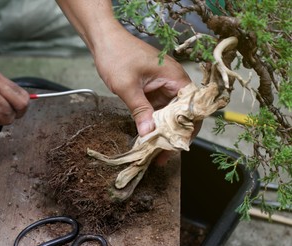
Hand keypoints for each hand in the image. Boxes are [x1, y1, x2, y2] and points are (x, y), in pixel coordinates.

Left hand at [93, 28, 196, 164]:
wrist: (103, 40)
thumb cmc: (116, 55)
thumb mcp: (127, 86)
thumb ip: (139, 110)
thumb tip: (148, 133)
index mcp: (174, 76)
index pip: (191, 106)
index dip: (187, 127)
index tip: (178, 145)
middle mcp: (172, 81)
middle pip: (181, 113)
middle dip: (173, 134)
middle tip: (163, 155)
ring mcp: (162, 86)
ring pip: (168, 113)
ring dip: (162, 131)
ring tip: (155, 151)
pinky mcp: (151, 89)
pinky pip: (157, 109)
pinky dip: (153, 122)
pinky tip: (147, 137)